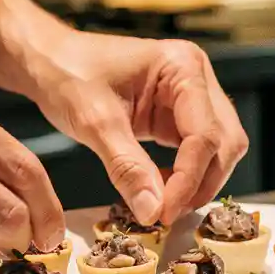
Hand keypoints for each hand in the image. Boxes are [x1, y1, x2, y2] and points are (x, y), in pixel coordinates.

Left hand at [28, 32, 248, 226]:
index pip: (205, 134)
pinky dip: (185, 177)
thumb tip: (153, 212)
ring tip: (161, 202)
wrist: (49, 60)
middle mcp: (197, 79)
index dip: (190, 178)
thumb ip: (127, 167)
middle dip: (201, 182)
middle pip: (225, 143)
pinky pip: (198, 153)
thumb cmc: (67, 74)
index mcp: (183, 67)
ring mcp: (192, 98)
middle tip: (166, 213)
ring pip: (219, 151)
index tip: (165, 212)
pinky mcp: (179, 117)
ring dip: (197, 182)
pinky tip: (159, 189)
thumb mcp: (95, 122)